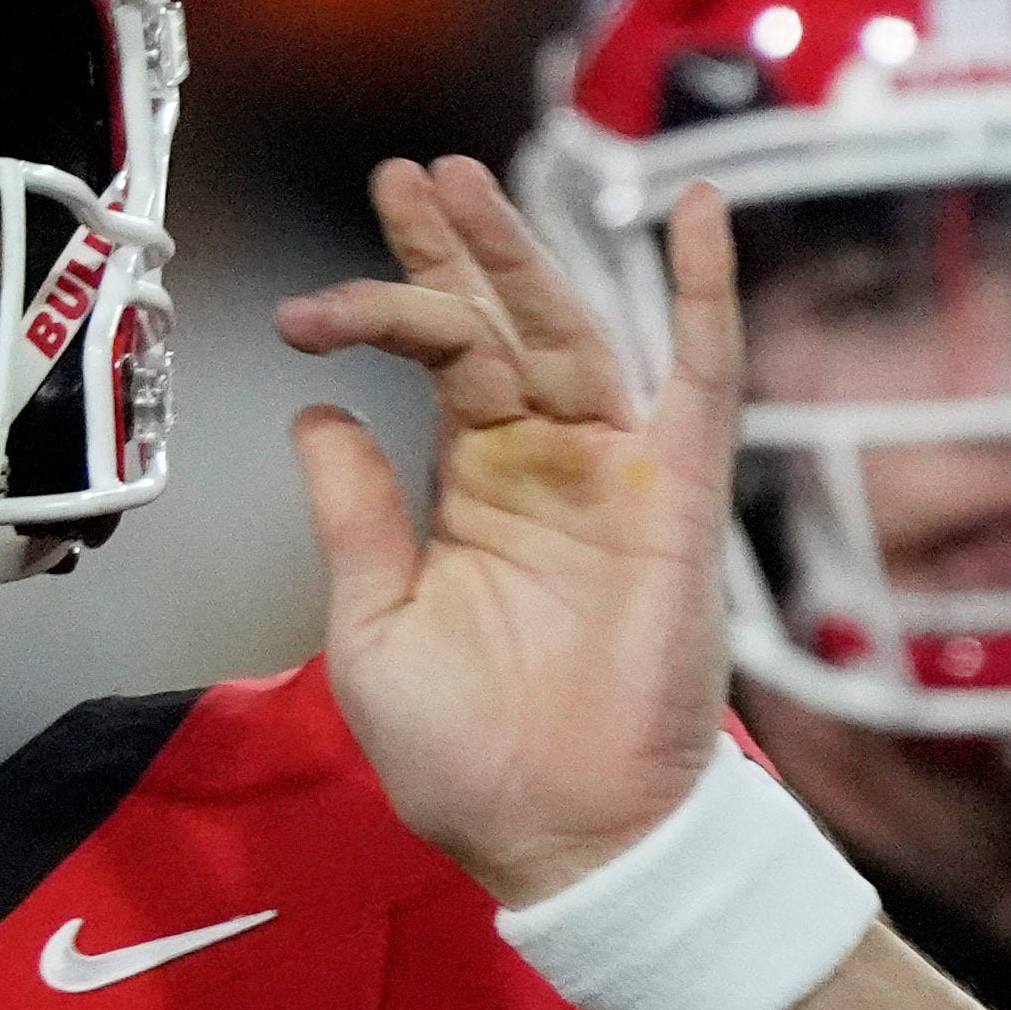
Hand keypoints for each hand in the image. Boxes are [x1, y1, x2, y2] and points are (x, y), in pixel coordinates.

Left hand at [276, 156, 742, 904]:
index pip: (429, 362)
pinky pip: (704, 377)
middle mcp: (544, 463)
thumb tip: (318, 411)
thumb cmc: (470, 759)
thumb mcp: (374, 630)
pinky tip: (699, 211)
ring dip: (524, 251)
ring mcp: (614, 472)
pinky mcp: (678, 496)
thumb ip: (354, 517)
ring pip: (572, 329)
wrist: (563, 837)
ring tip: (467, 178)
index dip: (373, 314)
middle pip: (496, 321)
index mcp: (471, 488)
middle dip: (453, 245)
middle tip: (405, 172)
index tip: (301, 311)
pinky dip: (708, 293)